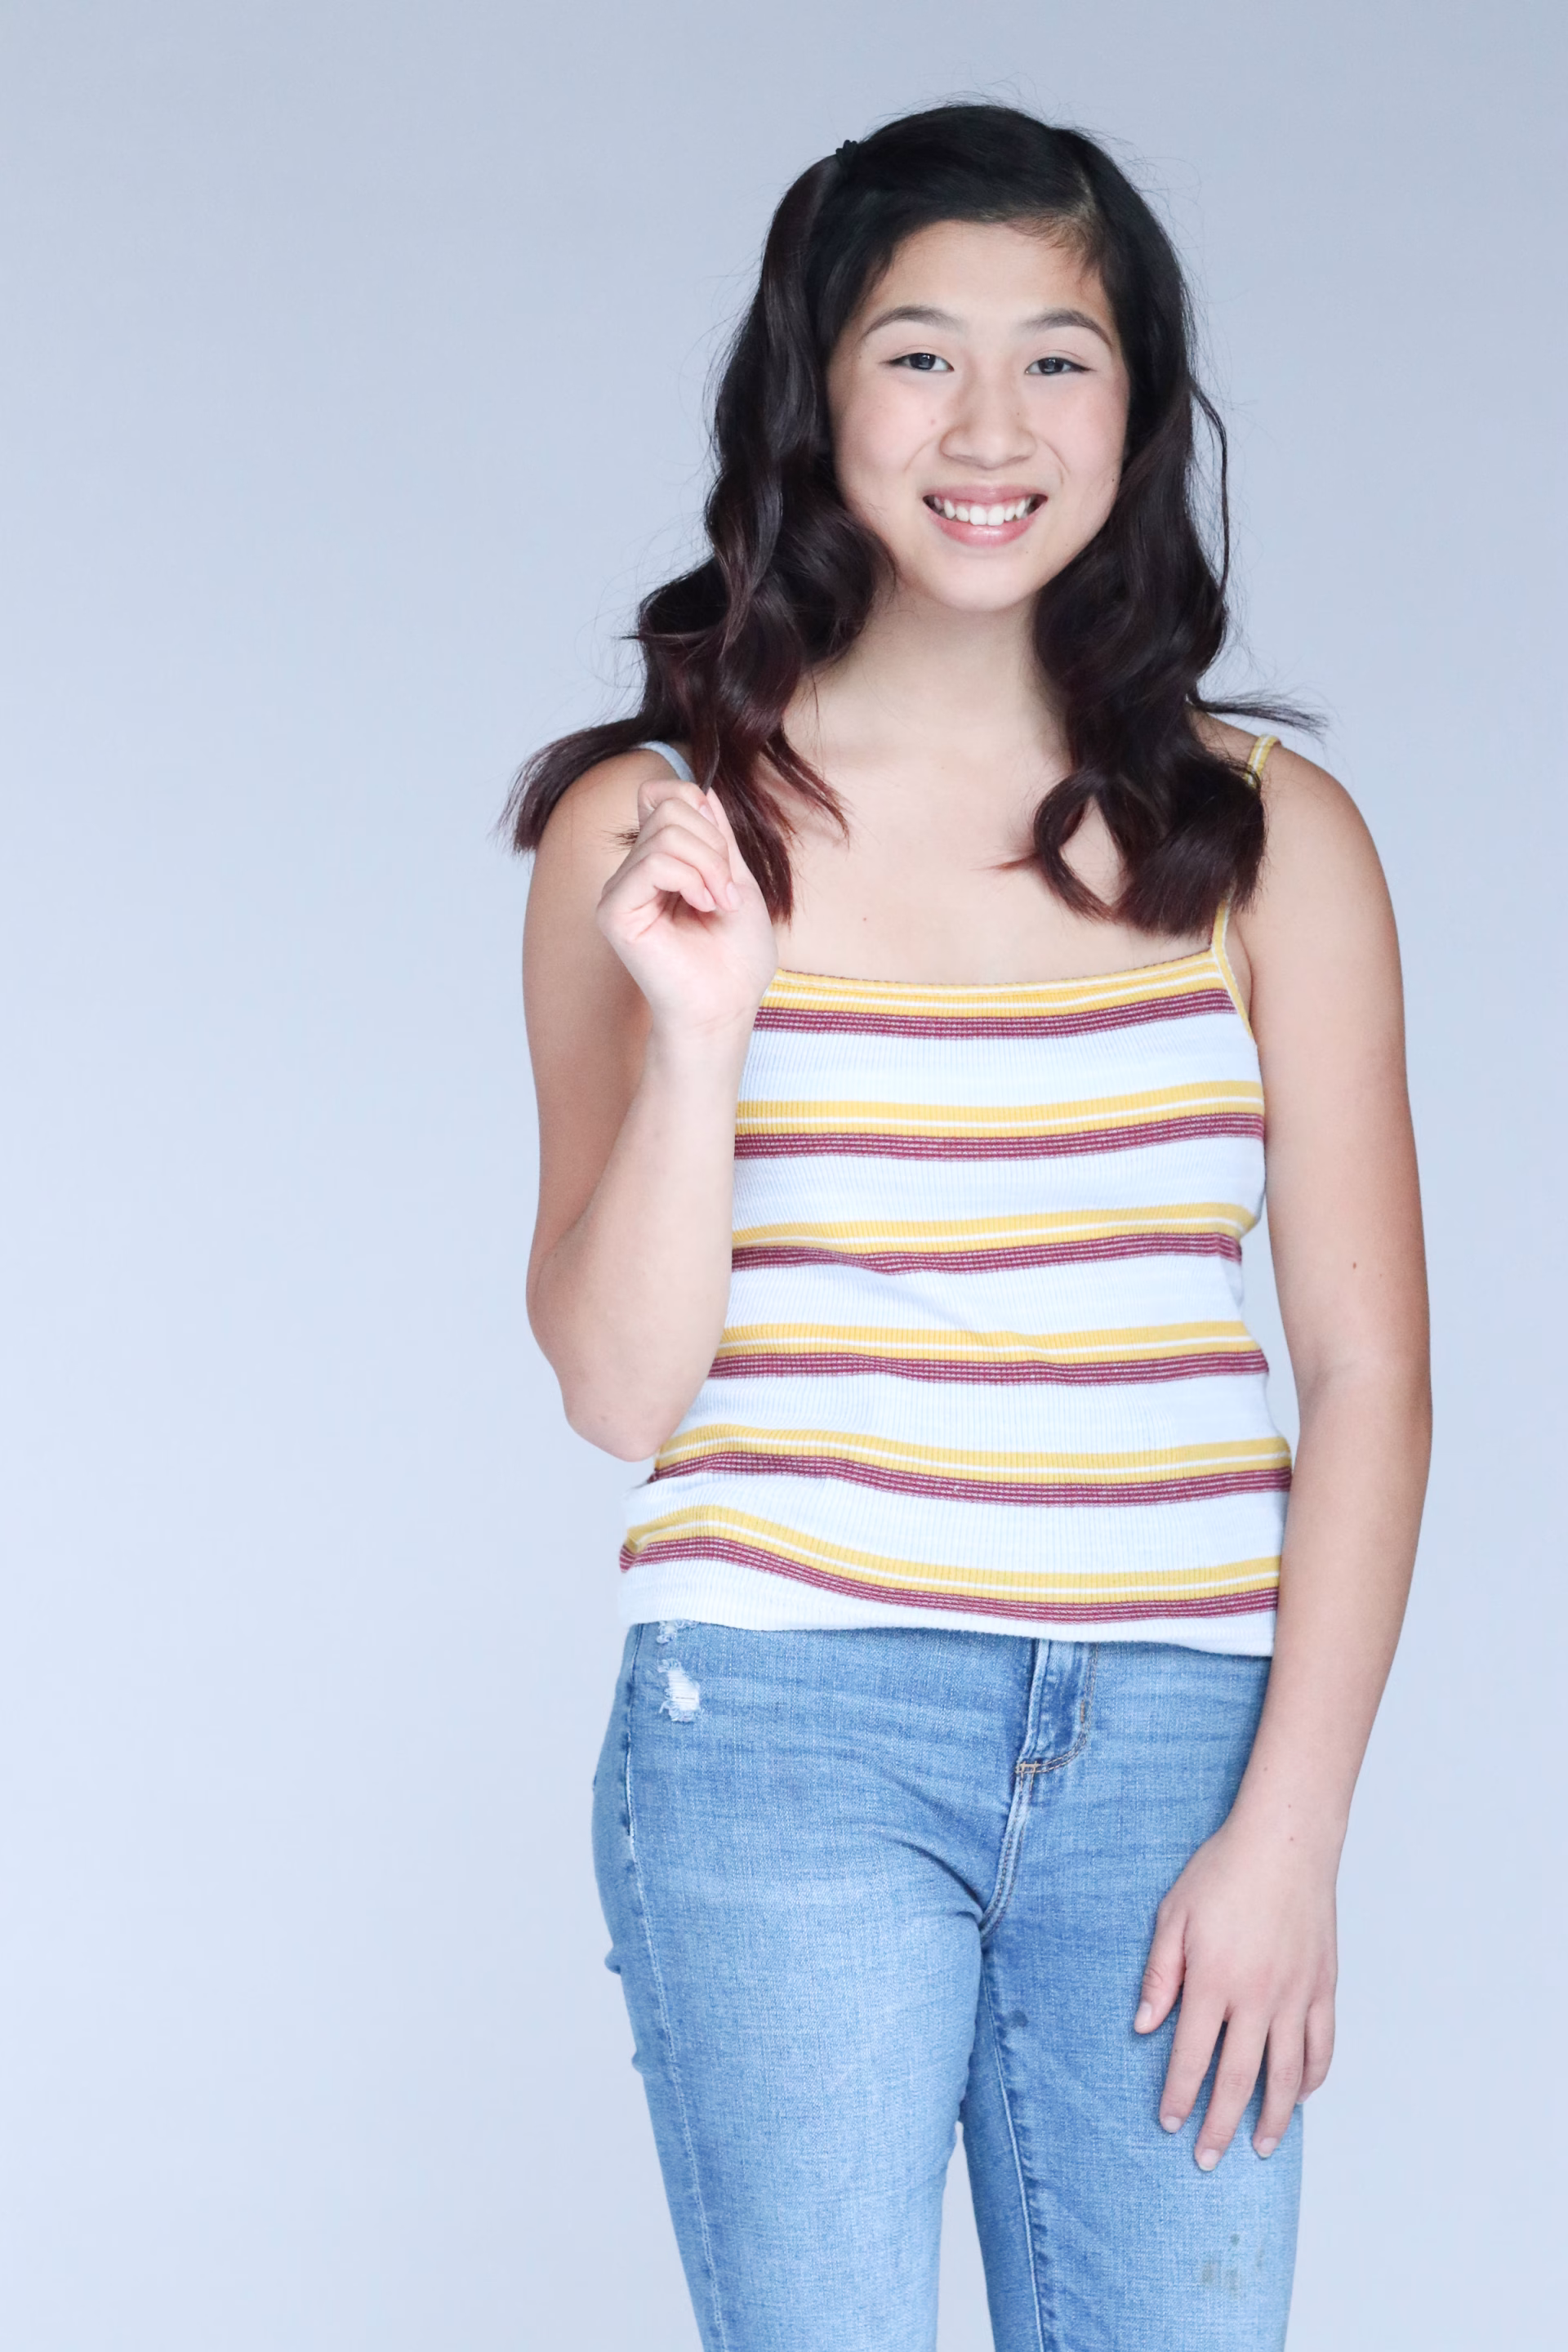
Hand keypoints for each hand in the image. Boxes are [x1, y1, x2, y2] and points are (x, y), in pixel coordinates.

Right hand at [596, 775, 776, 1038]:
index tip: (726, 860)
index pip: (666, 795)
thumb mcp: (737, 879)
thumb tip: (699, 791)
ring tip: (719, 904)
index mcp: (660, 862)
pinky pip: (652, 863)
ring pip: (665, 831)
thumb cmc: (735, 958)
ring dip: (709, 865)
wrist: (727, 1006)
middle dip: (713, 843)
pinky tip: (704, 907)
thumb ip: (716, 836)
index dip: (702, 811)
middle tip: (727, 891)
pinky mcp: (614, 911)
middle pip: (668, 806)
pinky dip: (691, 879)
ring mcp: (620, 890)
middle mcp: (634, 871)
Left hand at [1134, 1811, 1337, 2167]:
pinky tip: (1300, 2095)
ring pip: (1286, 2075)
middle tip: (1208, 2159)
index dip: (1179, 2096)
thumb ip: (1159, 1974)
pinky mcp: (1323, 1987)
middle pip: (1238, 2079)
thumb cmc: (1222, 1871)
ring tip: (1261, 2147)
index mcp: (1213, 1981)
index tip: (1170, 2123)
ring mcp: (1296, 1996)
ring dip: (1273, 2117)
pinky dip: (1312, 2078)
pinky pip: (1320, 2046)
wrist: (1286, 1842)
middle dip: (1220, 2124)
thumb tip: (1143, 2025)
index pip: (1191, 2056)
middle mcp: (1257, 1997)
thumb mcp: (1173, 1914)